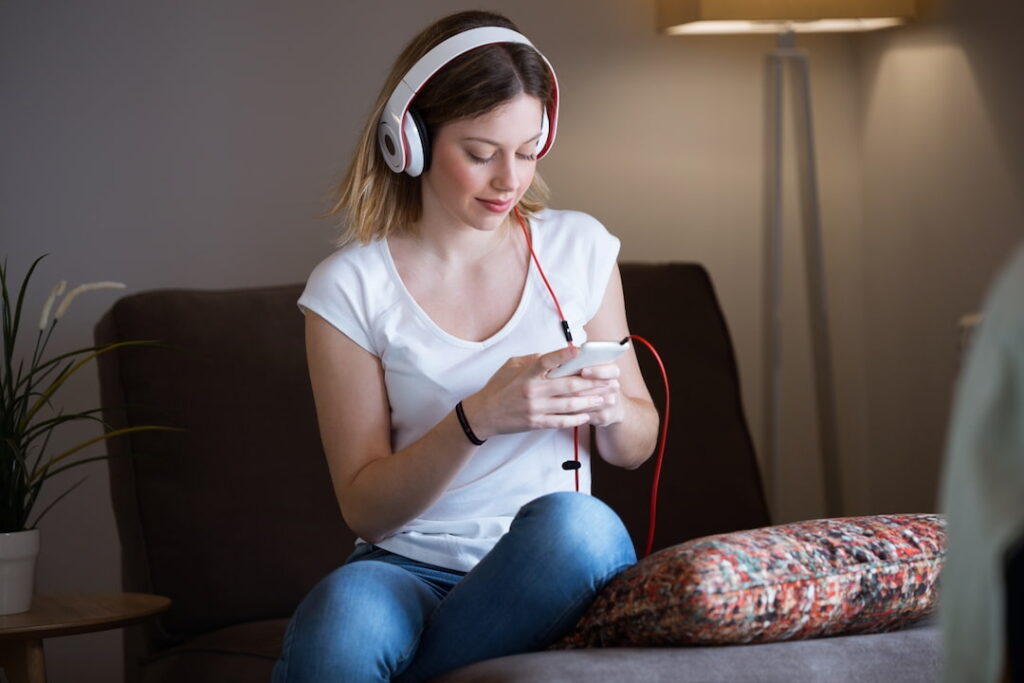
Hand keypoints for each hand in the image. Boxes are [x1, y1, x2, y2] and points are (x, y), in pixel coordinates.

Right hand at [462, 346, 617, 437]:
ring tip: (605, 398)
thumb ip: (532, 360)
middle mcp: (532, 391)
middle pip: (567, 385)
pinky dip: (575, 419)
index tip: (580, 350)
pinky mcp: (535, 423)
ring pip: (568, 405)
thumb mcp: (510, 366)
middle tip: (608, 380)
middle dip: (591, 383)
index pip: (547, 361)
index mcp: (526, 374)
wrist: (483, 414)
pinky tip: (588, 415)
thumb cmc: (498, 387)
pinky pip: (560, 421)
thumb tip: (553, 355)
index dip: (563, 355)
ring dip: (589, 401)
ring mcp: (535, 408)